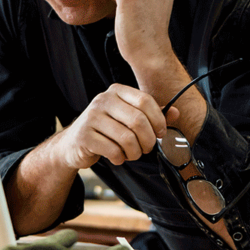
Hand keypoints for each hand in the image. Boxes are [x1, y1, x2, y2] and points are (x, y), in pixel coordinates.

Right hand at [52, 84, 178, 169]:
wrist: (74, 143)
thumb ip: (152, 114)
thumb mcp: (128, 118)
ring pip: (127, 138)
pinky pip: (113, 150)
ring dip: (134, 152)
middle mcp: (102, 100)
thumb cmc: (106, 130)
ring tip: (131, 154)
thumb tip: (175, 113)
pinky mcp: (85, 136)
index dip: (158, 119)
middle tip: (146, 148)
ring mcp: (91, 117)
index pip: (145, 101)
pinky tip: (117, 157)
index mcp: (116, 91)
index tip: (160, 132)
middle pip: (138, 120)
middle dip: (148, 140)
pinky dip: (120, 158)